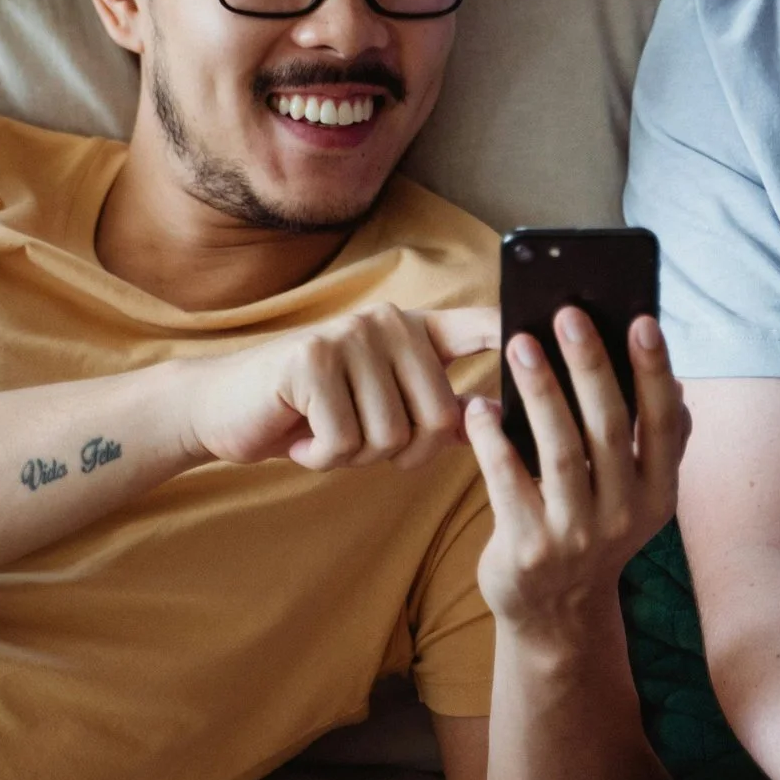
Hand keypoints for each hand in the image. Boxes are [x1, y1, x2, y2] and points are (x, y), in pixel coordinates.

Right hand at [180, 304, 498, 470]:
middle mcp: (387, 322)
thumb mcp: (379, 409)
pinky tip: (301, 434)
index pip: (477, 327)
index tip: (552, 335)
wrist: (226, 409)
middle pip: (437, 418)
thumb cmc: (314, 414)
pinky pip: (347, 442)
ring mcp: (349, 336)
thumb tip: (490, 421)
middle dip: (400, 452)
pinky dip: (322, 456)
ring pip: (391, 436)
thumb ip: (433, 410)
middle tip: (356, 440)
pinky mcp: (312, 362)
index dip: (514, 333)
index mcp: (413, 331)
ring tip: (325, 430)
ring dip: (355, 456)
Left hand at [464, 310, 688, 636]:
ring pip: (559, 450)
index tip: (641, 320)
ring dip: (540, 391)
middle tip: (568, 313)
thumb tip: (670, 376)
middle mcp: (624, 514)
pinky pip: (507, 481)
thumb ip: (653, 439)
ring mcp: (576, 535)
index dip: (655, 371)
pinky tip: (480, 407)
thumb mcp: (636, 493)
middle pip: (609, 428)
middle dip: (590, 366)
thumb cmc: (594, 527)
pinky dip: (492, 440)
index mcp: (658, 492)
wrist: (556, 614)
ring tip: (519, 344)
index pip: (665, 423)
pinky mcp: (528, 548)